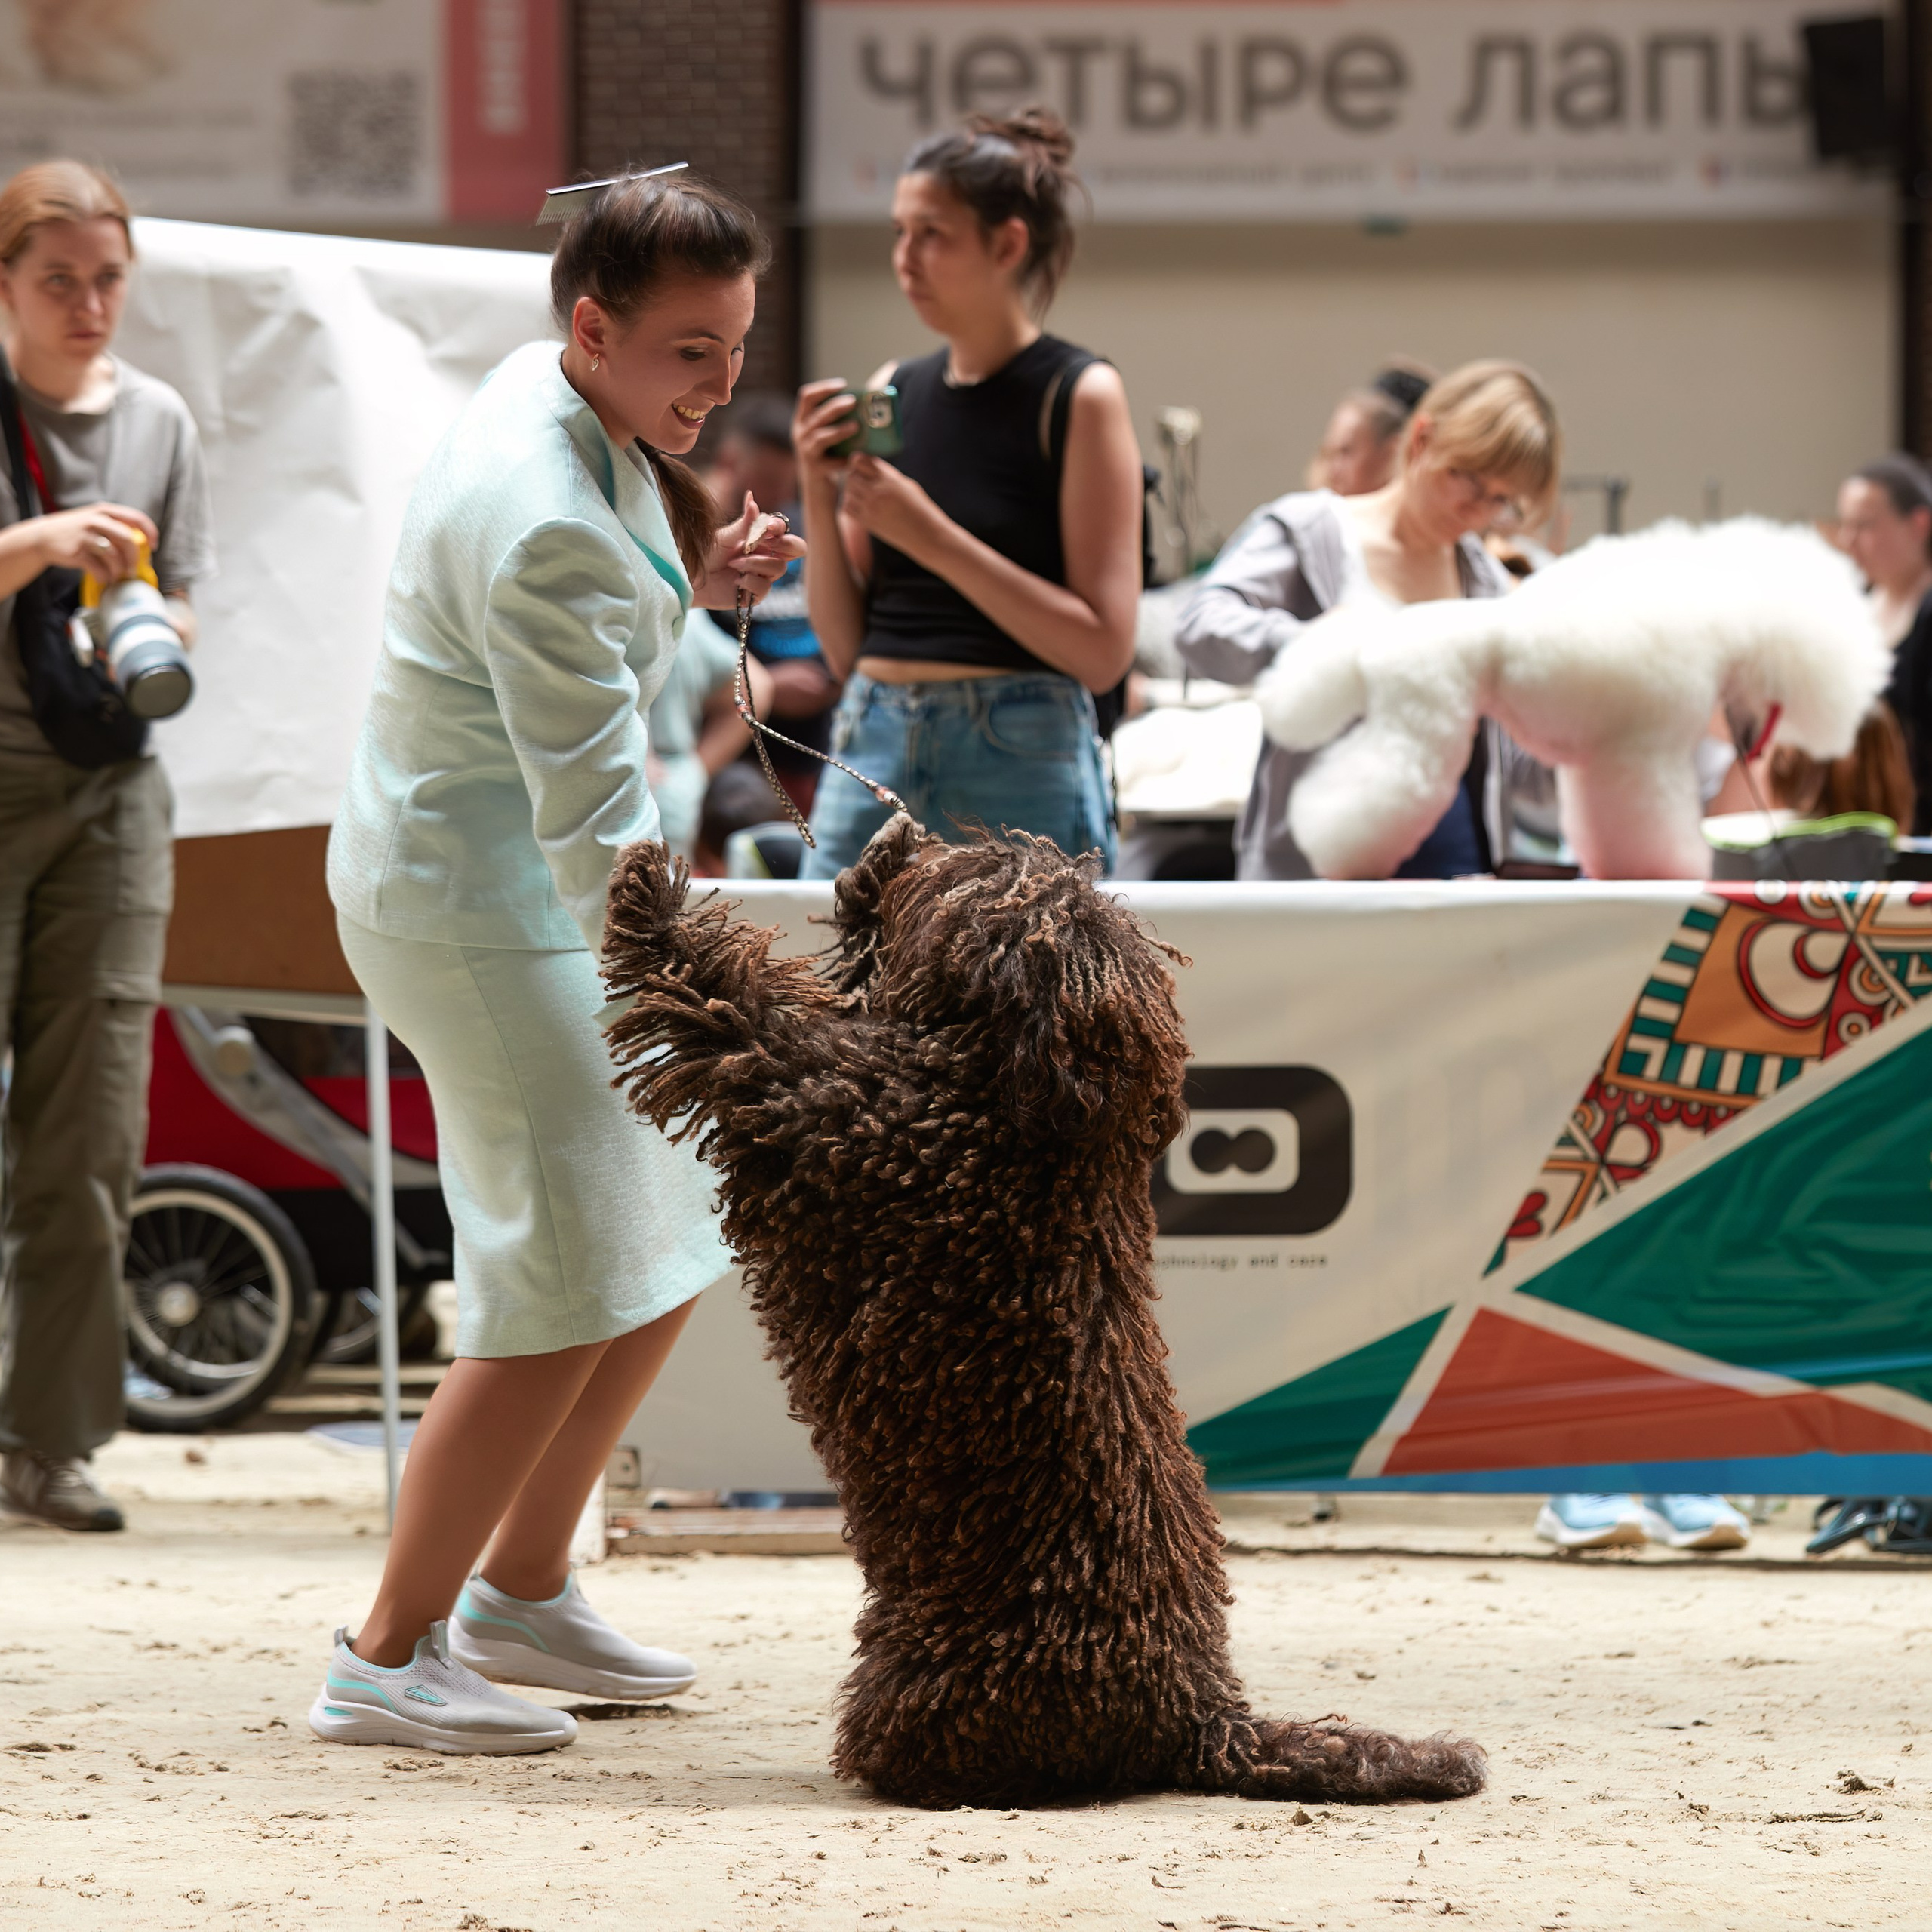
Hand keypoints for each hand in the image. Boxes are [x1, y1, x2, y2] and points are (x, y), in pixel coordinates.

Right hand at [32, 502, 158, 581]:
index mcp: (105, 511)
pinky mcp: (77, 551)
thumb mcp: (95, 521)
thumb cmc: (76, 532)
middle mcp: (96, 519)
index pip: (137, 518)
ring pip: (115, 556)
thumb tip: (143, 548)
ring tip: (117, 576)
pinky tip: (103, 578)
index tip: (154, 547)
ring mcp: (86, 534)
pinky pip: (99, 568)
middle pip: (129, 540)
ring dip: (120, 571)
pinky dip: (104, 577)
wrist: (43, 537)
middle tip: (134, 570)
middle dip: (135, 558)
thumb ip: (116, 528)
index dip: (151, 533)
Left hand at [691, 491, 805, 611]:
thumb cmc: (707, 553)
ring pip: (779, 568)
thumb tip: (751, 496)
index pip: (785, 531)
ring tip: (734, 564)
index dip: (781, 527)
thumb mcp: (727, 535)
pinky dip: (749, 581)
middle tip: (766, 544)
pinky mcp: (756, 593)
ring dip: (754, 563)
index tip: (768, 527)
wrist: (692, 576)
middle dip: (786, 545)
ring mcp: (763, 575)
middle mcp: (766, 556)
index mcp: (762, 539)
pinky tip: (735, 580)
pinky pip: (765, 587)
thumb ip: (745, 521)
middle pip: (797, 549)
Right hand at [792, 377, 858, 488]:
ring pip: (821, 437)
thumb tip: (867, 404)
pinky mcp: (815, 469)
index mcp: (802, 420)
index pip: (807, 396)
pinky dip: (844, 459)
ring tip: (856, 427)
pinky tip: (855, 456)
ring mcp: (806, 452)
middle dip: (835, 406)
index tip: (843, 385)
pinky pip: (831, 462)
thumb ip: (838, 420)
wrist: (817, 489)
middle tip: (854, 402)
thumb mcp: (827, 435)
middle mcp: (800, 434)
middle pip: (817, 415)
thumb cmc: (828, 456)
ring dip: (839, 431)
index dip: (824, 388)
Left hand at [841, 454, 943, 556]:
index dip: (857, 462)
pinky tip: (862, 507)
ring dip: (852, 492)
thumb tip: (868, 466)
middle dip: (854, 477)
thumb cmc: (919, 507)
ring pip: (847, 492)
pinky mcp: (868, 522)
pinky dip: (851, 505)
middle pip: (849, 476)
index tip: (862, 468)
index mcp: (888, 478)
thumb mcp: (906, 484)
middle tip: (863, 483)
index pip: (858, 460)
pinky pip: (847, 508)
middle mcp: (877, 491)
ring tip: (864, 496)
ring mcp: (870, 508)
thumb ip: (886, 474)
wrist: (925, 534)